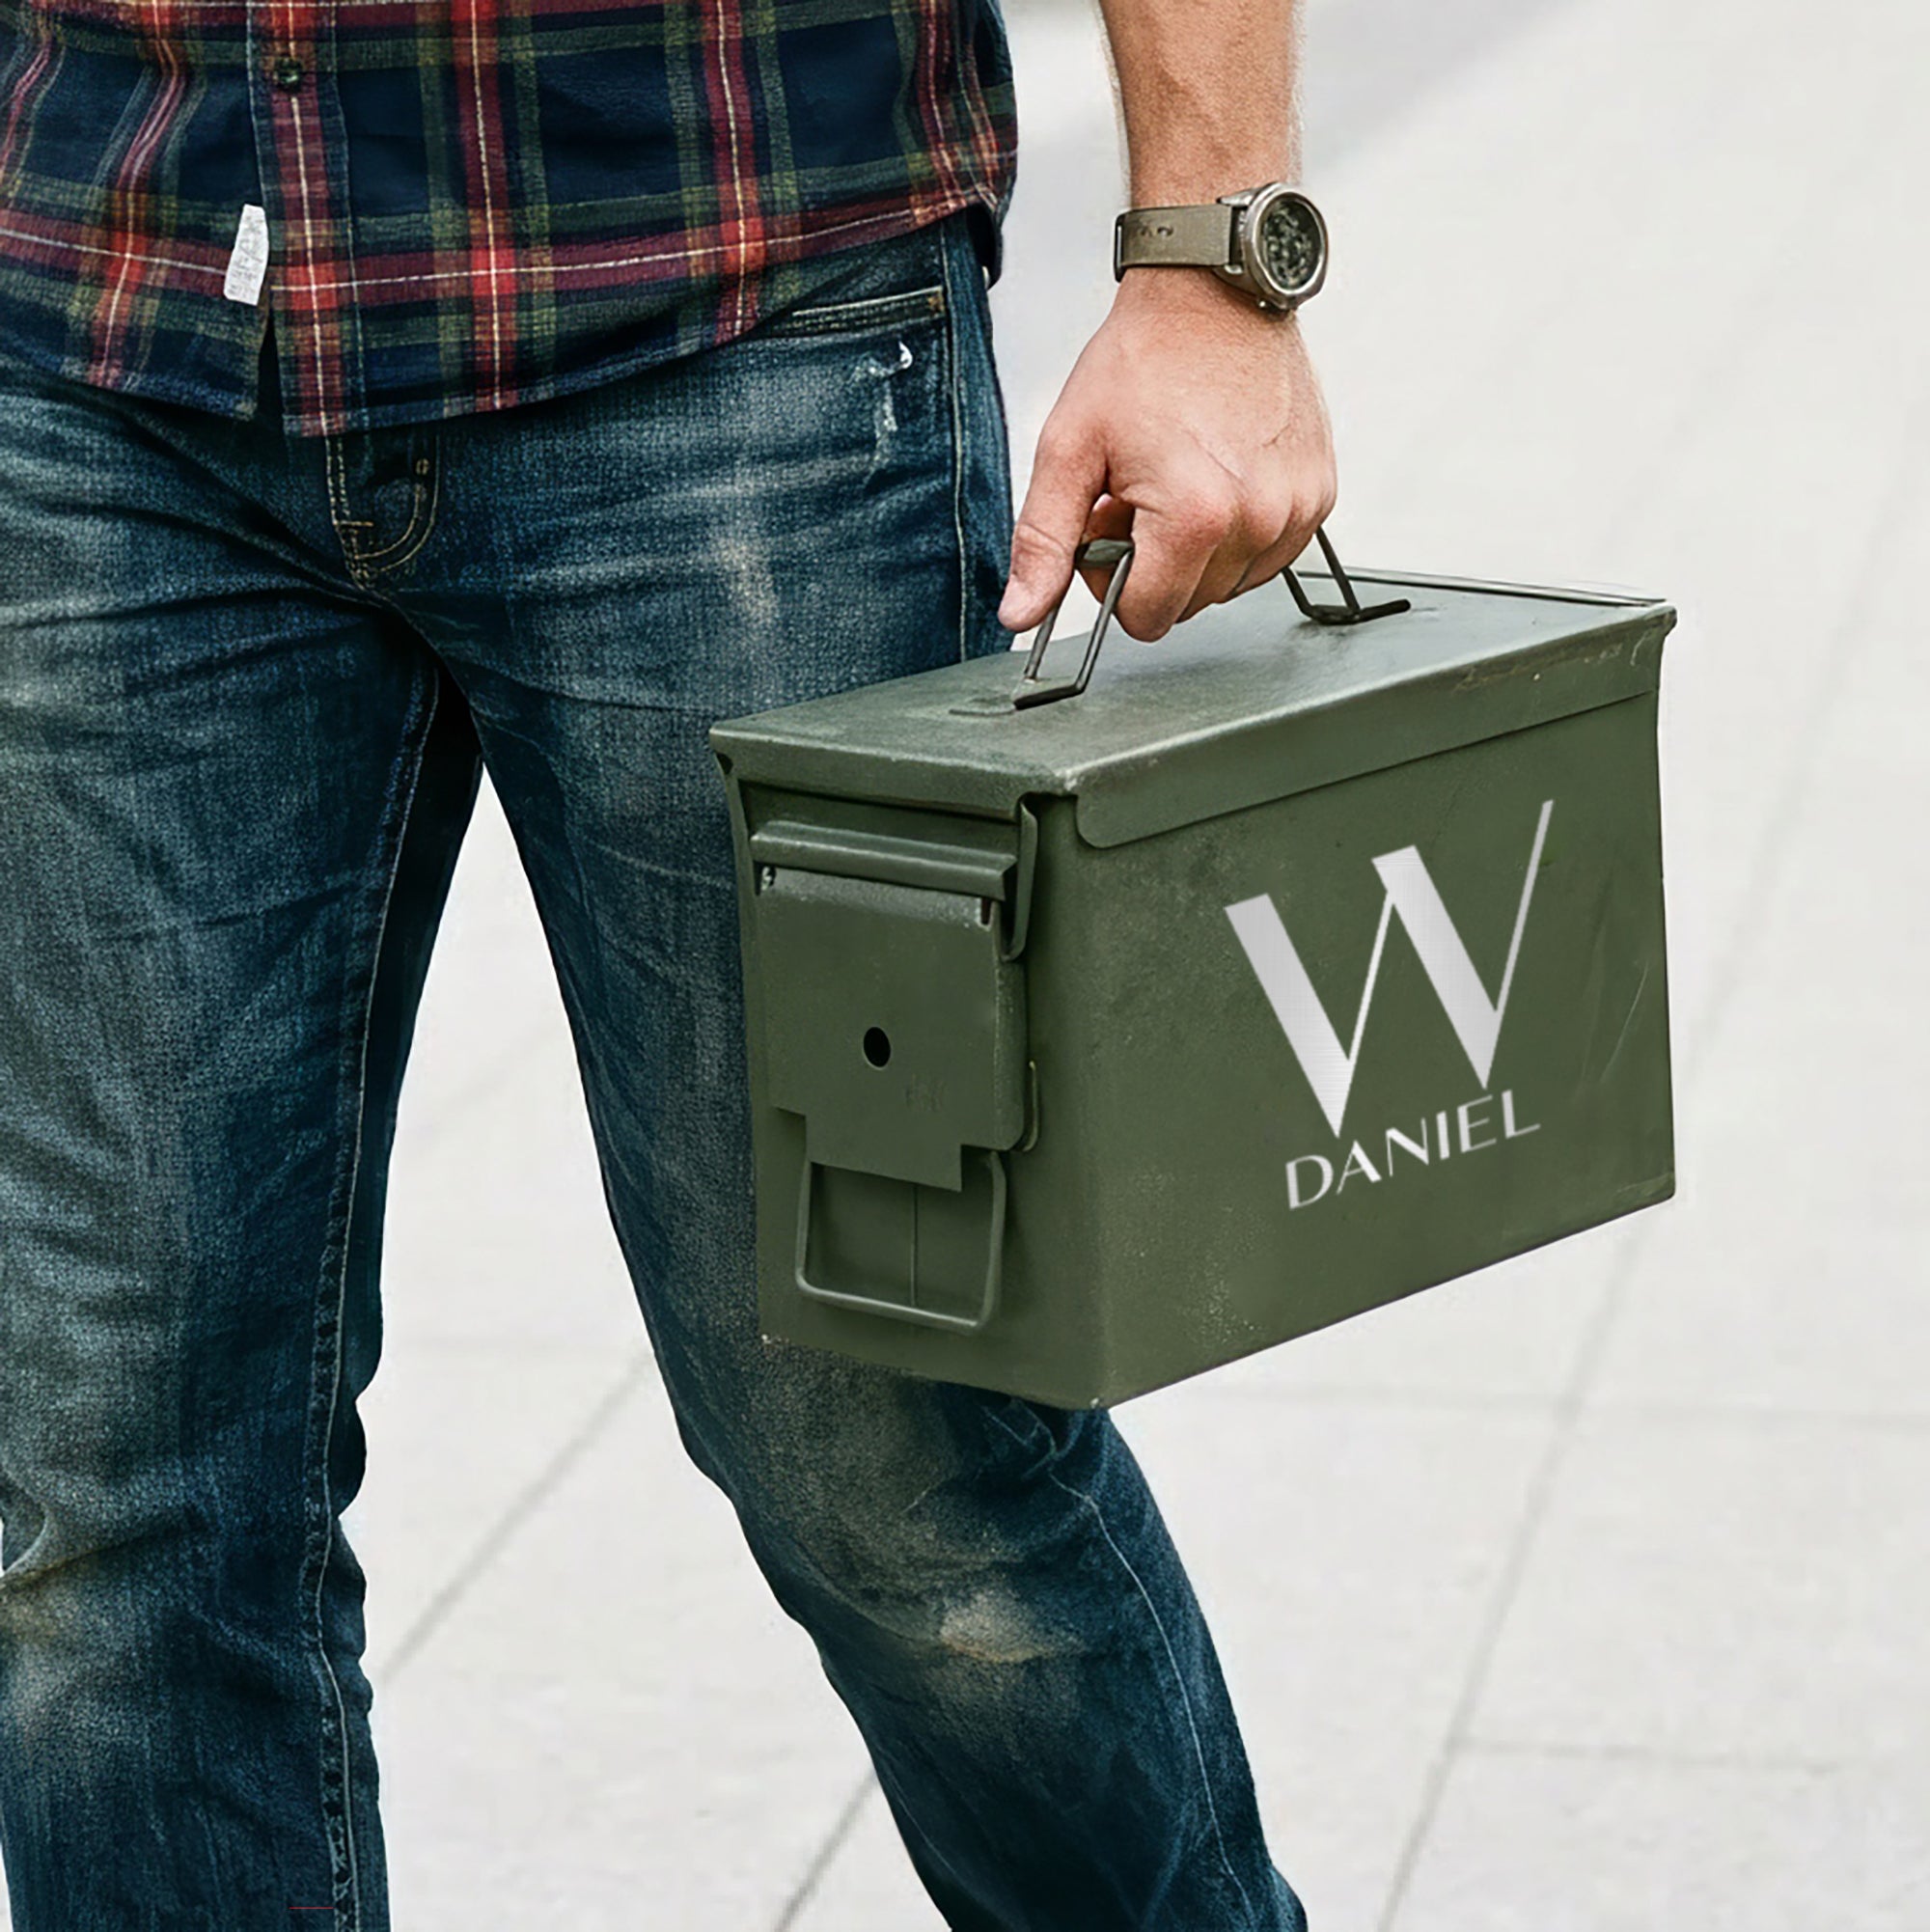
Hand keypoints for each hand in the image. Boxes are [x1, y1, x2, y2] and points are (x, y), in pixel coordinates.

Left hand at [997, 269, 1337, 642]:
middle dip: (1154, 565)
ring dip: (1197, 551)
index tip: (1107, 530)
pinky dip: (1238, 531)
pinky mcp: (1318, 493)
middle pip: (1189, 606)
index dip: (1111, 582)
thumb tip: (1022, 614)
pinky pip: (1269, 554)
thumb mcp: (1069, 449)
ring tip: (1178, 481)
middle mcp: (1257, 520)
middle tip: (1137, 495)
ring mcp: (1296, 509)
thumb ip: (1043, 542)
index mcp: (1194, 518)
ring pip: (1230, 585)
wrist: (1212, 291)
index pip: (1146, 618)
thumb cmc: (1144, 359)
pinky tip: (1218, 476)